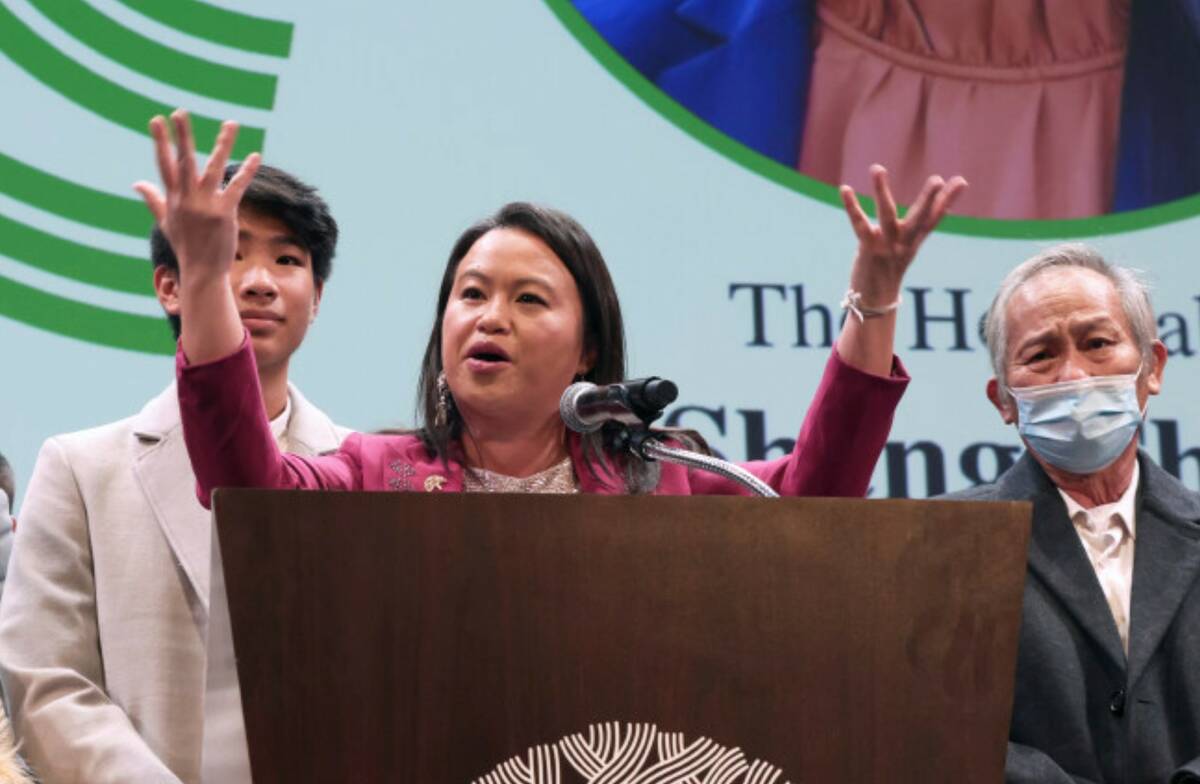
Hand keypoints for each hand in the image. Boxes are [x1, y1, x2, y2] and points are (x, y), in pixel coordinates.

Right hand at [133, 109, 259, 283]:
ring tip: (232, 123)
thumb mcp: (165, 221)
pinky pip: (236, 186)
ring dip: (223, 144)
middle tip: (180, 112)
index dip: (161, 142)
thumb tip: (136, 183)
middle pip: (184, 161)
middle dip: (182, 136)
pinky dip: (246, 171)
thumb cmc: (185, 246)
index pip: (165, 164)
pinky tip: (256, 155)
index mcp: (173, 198)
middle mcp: (187, 198)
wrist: (202, 271)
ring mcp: (205, 205)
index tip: (157, 120)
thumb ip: (153, 199)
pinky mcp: (224, 213)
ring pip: (214, 167)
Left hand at [840, 164, 965, 303]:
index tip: (961, 181)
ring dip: (881, 191)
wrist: (873, 304)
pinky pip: (859, 225)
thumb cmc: (888, 271)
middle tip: (938, 179)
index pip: (933, 219)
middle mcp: (903, 243)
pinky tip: (844, 188)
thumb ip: (920, 229)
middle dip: (929, 199)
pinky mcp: (867, 249)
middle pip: (919, 218)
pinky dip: (852, 207)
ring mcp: (885, 246)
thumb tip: (942, 212)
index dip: (947, 200)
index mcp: (914, 242)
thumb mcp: (907, 249)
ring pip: (886, 215)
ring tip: (877, 168)